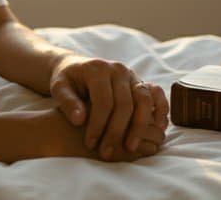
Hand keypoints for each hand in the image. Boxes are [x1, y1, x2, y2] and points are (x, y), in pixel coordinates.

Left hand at [49, 55, 168, 159]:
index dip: (98, 124)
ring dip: (140, 125)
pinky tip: (158, 128)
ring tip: (131, 147)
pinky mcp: (140, 82)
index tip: (90, 143)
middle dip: (117, 131)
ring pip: (144, 99)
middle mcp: (118, 70)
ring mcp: (132, 75)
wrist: (76, 67)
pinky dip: (160, 109)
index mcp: (98, 69)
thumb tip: (80, 120)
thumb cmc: (67, 81)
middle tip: (107, 152)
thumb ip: (67, 102)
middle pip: (125, 103)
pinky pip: (156, 94)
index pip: (103, 100)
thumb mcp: (59, 87)